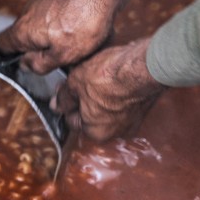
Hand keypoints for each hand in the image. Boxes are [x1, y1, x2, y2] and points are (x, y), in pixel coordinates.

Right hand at [0, 0, 120, 73]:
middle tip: (59, 57)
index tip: (26, 63)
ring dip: (52, 36)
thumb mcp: (63, 55)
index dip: (10, 56)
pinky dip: (62, 25)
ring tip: (75, 43)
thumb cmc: (83, 22)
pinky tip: (82, 29)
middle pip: (23, 36)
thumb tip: (24, 65)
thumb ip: (40, 64)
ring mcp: (41, 2)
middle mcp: (27, 14)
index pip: (2, 44)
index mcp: (23, 31)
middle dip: (37, 48)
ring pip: (39, 26)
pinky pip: (53, 16)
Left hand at [51, 37, 166, 140]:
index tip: (64, 88)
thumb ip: (64, 98)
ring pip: (106, 107)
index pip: (72, 120)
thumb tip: (56, 106)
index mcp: (96, 133)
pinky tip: (110, 75)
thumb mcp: (75, 84)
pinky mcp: (143, 107)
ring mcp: (133, 120)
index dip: (65, 102)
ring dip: (98, 93)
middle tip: (77, 78)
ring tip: (93, 73)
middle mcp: (116, 132)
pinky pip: (122, 101)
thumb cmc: (107, 77)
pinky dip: (115, 91)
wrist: (143, 66)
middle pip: (90, 115)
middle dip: (82, 97)